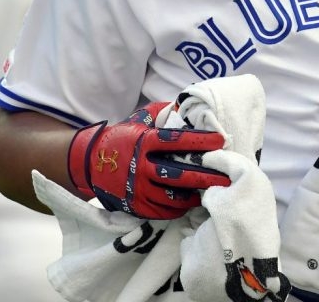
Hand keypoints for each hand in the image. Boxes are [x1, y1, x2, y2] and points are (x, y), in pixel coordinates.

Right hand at [67, 102, 230, 218]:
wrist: (91, 162)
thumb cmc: (123, 138)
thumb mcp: (139, 120)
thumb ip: (162, 113)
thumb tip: (187, 106)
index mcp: (144, 141)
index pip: (177, 140)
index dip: (200, 140)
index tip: (220, 140)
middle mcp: (141, 166)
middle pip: (179, 174)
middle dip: (206, 176)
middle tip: (227, 176)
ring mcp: (137, 189)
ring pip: (173, 197)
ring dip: (195, 195)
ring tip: (213, 191)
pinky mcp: (135, 206)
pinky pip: (164, 211)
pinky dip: (180, 208)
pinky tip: (191, 201)